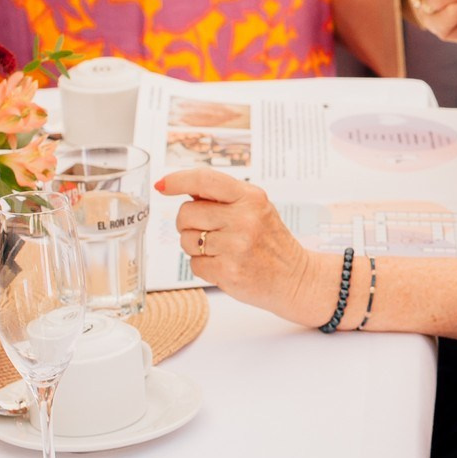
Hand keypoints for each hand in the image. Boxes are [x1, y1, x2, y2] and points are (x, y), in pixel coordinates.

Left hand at [157, 168, 311, 315]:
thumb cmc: (270, 242)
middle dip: (188, 224)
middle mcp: (244, 219)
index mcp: (250, 197)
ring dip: (195, 247)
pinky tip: (224, 264)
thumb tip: (183, 187)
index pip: (205, 180)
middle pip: (186, 213)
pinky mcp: (228, 271)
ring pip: (185, 240)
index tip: (162, 185)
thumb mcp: (256, 209)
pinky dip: (204, 266)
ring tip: (221, 250)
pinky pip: (194, 264)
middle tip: (209, 231)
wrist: (295, 277)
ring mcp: (236, 246)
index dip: (177, 180)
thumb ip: (224, 197)